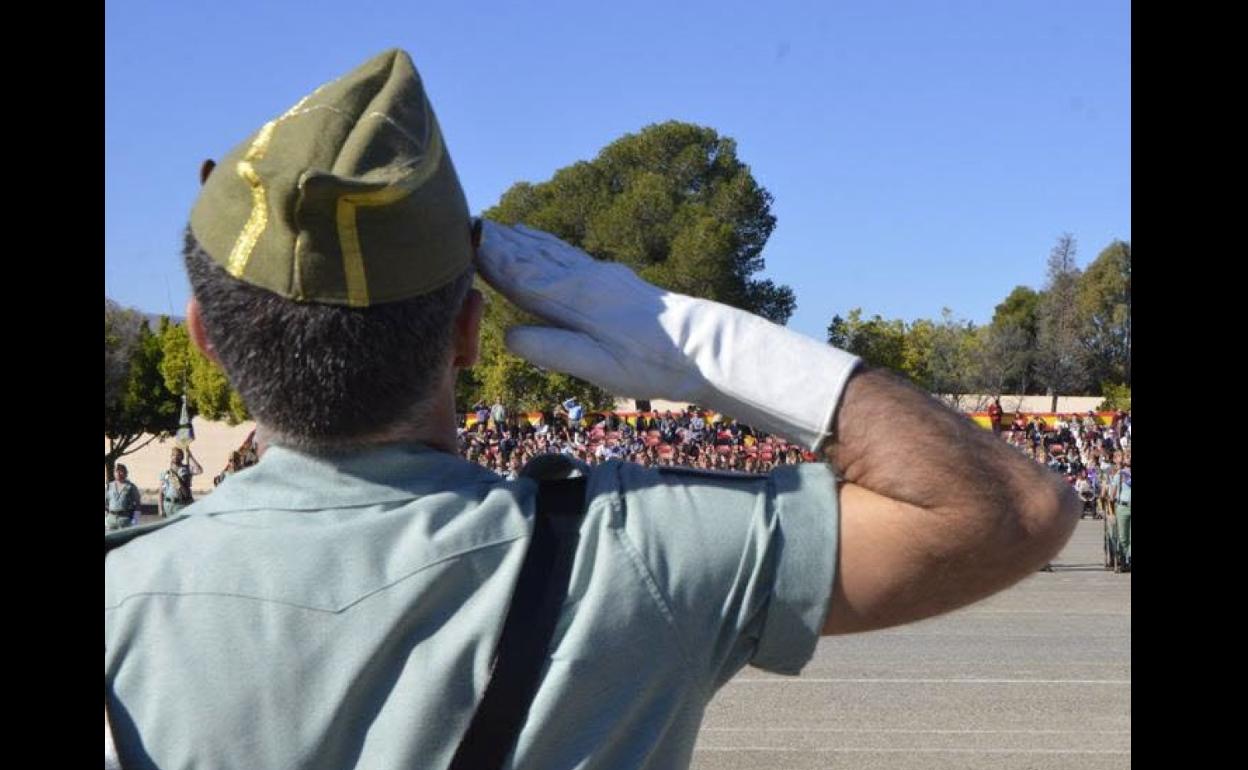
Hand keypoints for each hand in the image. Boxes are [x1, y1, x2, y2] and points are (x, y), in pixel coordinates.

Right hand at [476, 221, 858, 449]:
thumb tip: (507, 334)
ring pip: (550, 250)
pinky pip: (568, 254)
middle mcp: (583, 278)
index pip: (520, 275)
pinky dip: (546, 243)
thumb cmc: (651, 364)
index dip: (489, 257)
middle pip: (531, 255)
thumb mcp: (597, 366)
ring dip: (520, 238)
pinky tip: (542, 240)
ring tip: (496, 225)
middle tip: (465, 222)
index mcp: (574, 298)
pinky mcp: (613, 279)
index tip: (461, 238)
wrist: (704, 349)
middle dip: (498, 240)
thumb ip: (551, 348)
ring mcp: (599, 275)